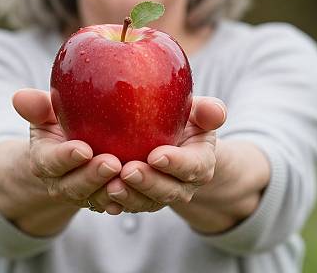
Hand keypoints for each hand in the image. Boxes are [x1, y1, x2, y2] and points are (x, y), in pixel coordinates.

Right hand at [13, 89, 123, 213]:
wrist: (70, 155)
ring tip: (129, 175)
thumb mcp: (45, 114)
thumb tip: (19, 96)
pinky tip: (143, 191)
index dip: (66, 158)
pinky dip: (130, 199)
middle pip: (75, 185)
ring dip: (112, 191)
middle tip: (112, 162)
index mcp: (44, 161)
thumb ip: (37, 106)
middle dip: (93, 176)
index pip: (52, 162)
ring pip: (97, 198)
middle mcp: (62, 183)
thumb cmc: (59, 126)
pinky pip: (118, 204)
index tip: (83, 149)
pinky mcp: (105, 200)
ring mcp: (85, 195)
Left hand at [89, 97, 225, 212]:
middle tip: (128, 170)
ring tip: (111, 185)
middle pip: (168, 191)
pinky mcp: (138, 199)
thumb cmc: (184, 122)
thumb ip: (208, 111)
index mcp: (200, 162)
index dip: (176, 163)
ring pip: (145, 203)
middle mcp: (182, 185)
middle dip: (148, 183)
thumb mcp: (198, 113)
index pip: (193, 166)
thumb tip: (216, 111)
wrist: (172, 144)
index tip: (156, 155)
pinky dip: (114, 203)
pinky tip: (100, 196)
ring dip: (129, 197)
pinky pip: (126, 206)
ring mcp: (158, 195)